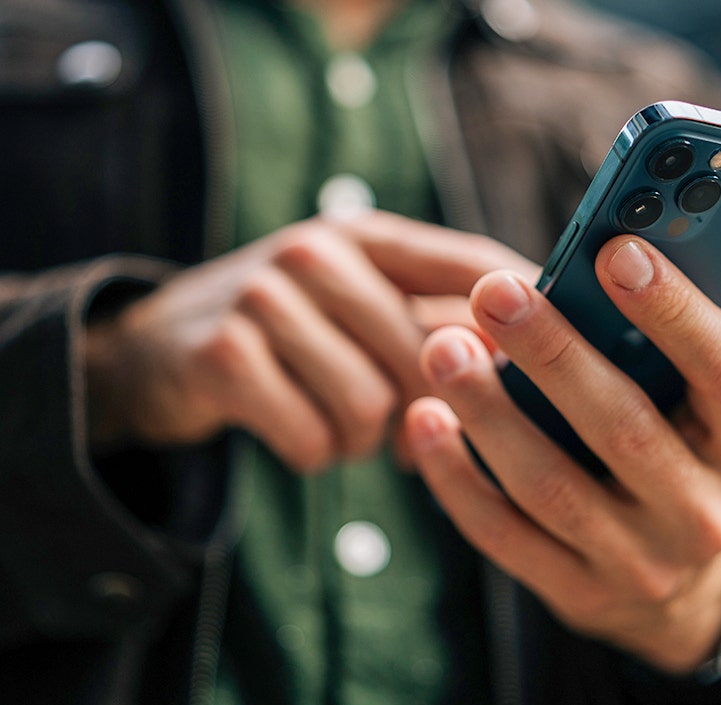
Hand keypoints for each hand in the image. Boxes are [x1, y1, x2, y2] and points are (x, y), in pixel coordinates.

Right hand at [84, 211, 533, 471]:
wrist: (152, 351)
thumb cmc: (284, 335)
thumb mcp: (355, 306)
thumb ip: (432, 322)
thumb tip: (536, 368)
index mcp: (367, 235)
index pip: (475, 264)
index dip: (526, 314)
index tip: (568, 361)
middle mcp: (318, 250)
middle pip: (429, 354)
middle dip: (426, 411)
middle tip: (405, 430)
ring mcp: (265, 296)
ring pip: (372, 405)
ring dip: (363, 440)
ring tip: (341, 427)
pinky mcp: (224, 354)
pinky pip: (313, 437)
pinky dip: (314, 453)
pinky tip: (297, 433)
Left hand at [405, 234, 720, 672]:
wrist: (677, 596)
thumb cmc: (690, 464)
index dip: (675, 312)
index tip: (615, 251)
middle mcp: (701, 513)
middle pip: (624, 426)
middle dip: (553, 352)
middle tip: (495, 291)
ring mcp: (636, 562)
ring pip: (550, 483)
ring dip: (489, 412)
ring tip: (443, 347)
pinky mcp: (574, 593)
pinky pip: (503, 533)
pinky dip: (457, 476)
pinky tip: (425, 419)